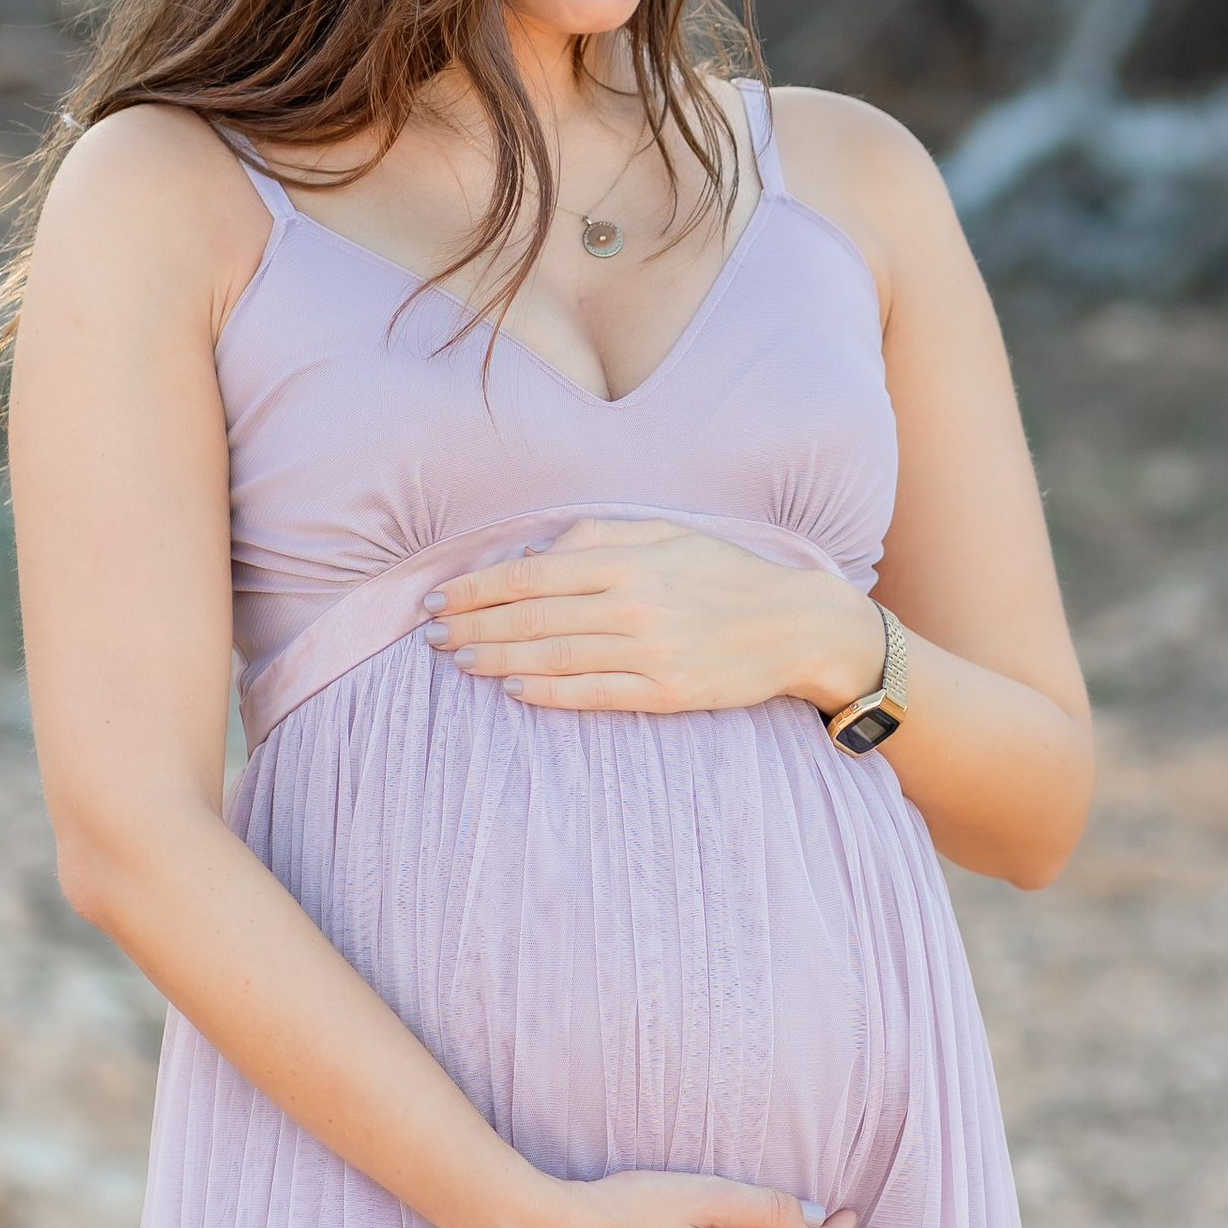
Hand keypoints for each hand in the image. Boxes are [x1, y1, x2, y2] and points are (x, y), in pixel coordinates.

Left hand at [422, 518, 884, 713]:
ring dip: (497, 659)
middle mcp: (634, 603)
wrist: (797, 625)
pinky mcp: (666, 691)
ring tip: (459, 661)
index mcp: (629, 559)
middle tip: (430, 635)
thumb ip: (603, 534)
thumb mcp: (669, 534)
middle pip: (531, 617)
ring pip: (553, 656)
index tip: (438, 597)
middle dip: (472, 625)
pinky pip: (592, 693)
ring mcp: (650, 651)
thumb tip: (540, 549)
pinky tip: (513, 690)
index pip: (531, 573)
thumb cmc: (727, 574)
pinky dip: (547, 692)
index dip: (476, 588)